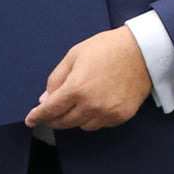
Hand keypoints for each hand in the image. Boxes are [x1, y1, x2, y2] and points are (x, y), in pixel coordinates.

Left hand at [25, 27, 151, 130]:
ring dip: (74, 118)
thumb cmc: (108, 48)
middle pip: (64, 122)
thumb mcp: (75, 55)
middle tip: (49, 113)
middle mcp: (91, 105)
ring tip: (78, 102)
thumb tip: (45, 99)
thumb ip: (57, 78)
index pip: (50, 110)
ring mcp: (107, 112)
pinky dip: (93, 118)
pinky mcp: (120, 116)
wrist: (142, 51)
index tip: (31, 120)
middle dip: (53, 119)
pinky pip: (100, 124)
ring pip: (81, 125)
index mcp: (77, 88)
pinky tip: (95, 104)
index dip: (38, 116)